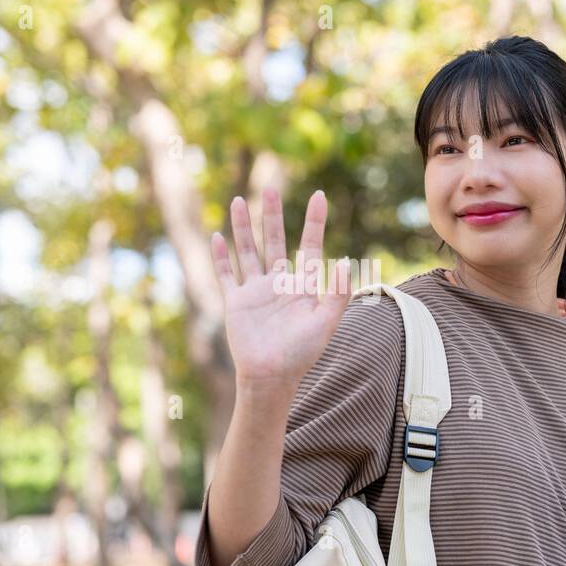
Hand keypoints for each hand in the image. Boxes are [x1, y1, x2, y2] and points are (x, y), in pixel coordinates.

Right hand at [210, 187, 352, 389]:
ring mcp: (255, 291)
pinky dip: (221, 256)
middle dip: (272, 215)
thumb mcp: (327, 323)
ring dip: (242, 227)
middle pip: (274, 241)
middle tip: (270, 188)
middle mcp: (278, 284)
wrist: (271, 376)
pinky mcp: (236, 302)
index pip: (309, 246)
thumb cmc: (302, 353)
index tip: (319, 196)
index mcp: (303, 286)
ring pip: (248, 250)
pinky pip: (226, 274)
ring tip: (238, 200)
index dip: (314, 222)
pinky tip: (217, 236)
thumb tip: (347, 262)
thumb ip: (338, 294)